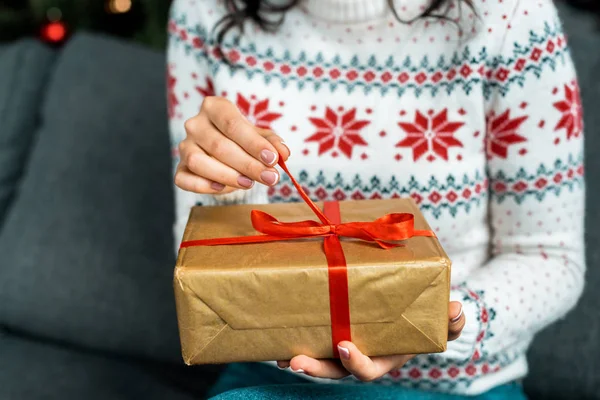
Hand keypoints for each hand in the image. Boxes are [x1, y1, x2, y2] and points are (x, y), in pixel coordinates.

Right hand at [175, 96, 289, 193]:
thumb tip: (283, 154)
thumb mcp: (260, 136)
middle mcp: (195, 124)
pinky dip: (202, 185)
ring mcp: (185, 146)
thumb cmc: (242, 139)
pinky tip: (221, 188)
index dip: (253, 143)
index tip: (272, 159)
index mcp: (214, 107)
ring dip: (227, 176)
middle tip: (270, 178)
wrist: (223, 148)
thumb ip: (272, 143)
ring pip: (199, 162)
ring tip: (249, 183)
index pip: (232, 125)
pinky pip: (184, 179)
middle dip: (248, 165)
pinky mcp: (179, 167)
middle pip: (219, 146)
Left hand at [277, 301, 464, 380]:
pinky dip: (298, 340)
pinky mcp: (331, 330)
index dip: (355, 362)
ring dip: (300, 358)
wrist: (407, 311)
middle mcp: (359, 355)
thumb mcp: (440, 319)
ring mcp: (343, 346)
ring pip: (319, 359)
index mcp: (383, 357)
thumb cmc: (422, 318)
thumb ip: (450, 320)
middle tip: (295, 361)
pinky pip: (313, 340)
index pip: (367, 369)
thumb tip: (457, 309)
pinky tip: (279, 335)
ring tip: (279, 355)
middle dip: (315, 369)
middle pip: (335, 370)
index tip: (344, 346)